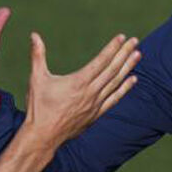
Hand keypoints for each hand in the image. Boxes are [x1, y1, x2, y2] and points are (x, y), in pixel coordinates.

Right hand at [22, 32, 139, 145]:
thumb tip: (34, 34)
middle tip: (135, 41)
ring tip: (138, 55)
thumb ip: (37, 55)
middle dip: (124, 54)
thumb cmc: (39, 106)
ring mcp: (95, 104)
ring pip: (116, 83)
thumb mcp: (36, 78)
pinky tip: (133, 79)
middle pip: (112, 70)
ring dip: (128, 68)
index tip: (122, 37)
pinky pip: (114, 99)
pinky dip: (125, 89)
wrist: (43, 136)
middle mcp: (90, 93)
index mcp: (78, 82)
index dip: (112, 48)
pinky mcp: (96, 115)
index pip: (101, 61)